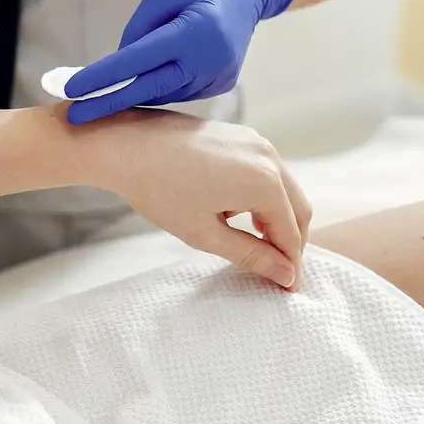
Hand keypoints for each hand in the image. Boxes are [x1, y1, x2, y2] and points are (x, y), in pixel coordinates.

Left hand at [66, 0, 307, 123]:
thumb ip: (138, 32)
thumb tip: (118, 69)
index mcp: (198, 30)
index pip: (138, 61)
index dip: (102, 78)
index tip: (71, 90)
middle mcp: (212, 59)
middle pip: (150, 89)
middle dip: (109, 103)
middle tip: (73, 115)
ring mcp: (220, 75)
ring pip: (163, 92)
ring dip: (131, 94)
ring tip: (98, 95)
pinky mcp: (222, 83)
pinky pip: (178, 90)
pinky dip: (155, 88)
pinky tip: (137, 85)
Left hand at [82, 108, 310, 289]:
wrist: (125, 144)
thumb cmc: (159, 188)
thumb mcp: (204, 233)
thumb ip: (250, 255)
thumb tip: (285, 274)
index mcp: (264, 182)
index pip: (291, 233)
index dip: (290, 263)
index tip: (287, 288)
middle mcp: (268, 156)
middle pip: (297, 208)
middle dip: (289, 240)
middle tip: (274, 269)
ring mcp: (255, 141)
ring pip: (283, 188)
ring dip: (275, 217)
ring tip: (252, 242)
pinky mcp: (240, 135)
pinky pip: (265, 170)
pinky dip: (261, 194)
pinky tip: (233, 211)